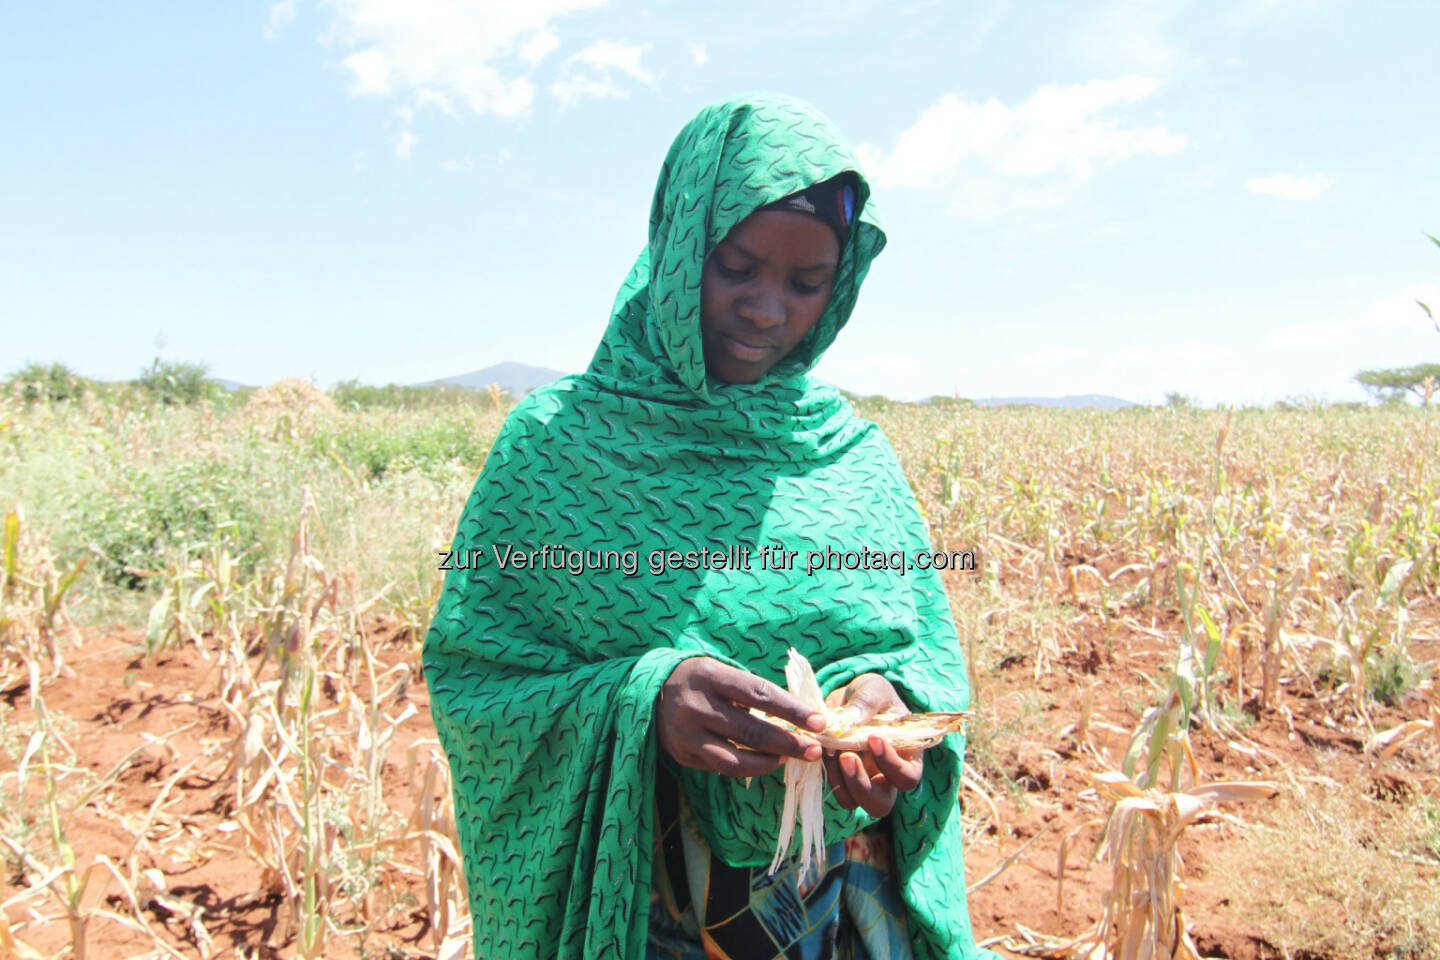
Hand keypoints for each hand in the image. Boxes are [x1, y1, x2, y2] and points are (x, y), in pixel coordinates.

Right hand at [656, 657, 824, 777]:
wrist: (652, 691)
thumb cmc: (702, 680)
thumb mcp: (723, 673)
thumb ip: (754, 693)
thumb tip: (799, 718)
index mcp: (710, 676)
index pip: (759, 694)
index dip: (792, 710)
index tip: (819, 722)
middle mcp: (696, 706)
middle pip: (750, 730)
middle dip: (788, 743)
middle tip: (814, 750)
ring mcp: (686, 734)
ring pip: (735, 759)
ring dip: (769, 762)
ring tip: (790, 759)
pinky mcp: (683, 755)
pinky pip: (722, 768)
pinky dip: (748, 768)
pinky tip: (765, 762)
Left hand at [822, 674, 923, 817]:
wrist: (849, 698)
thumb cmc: (872, 695)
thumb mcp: (874, 689)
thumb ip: (867, 703)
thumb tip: (852, 722)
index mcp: (907, 757)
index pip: (907, 778)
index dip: (892, 765)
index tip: (873, 738)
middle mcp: (887, 777)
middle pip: (881, 804)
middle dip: (862, 785)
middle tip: (847, 757)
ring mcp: (863, 782)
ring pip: (854, 802)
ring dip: (840, 780)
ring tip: (832, 750)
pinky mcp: (841, 779)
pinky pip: (834, 789)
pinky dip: (827, 773)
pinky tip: (824, 750)